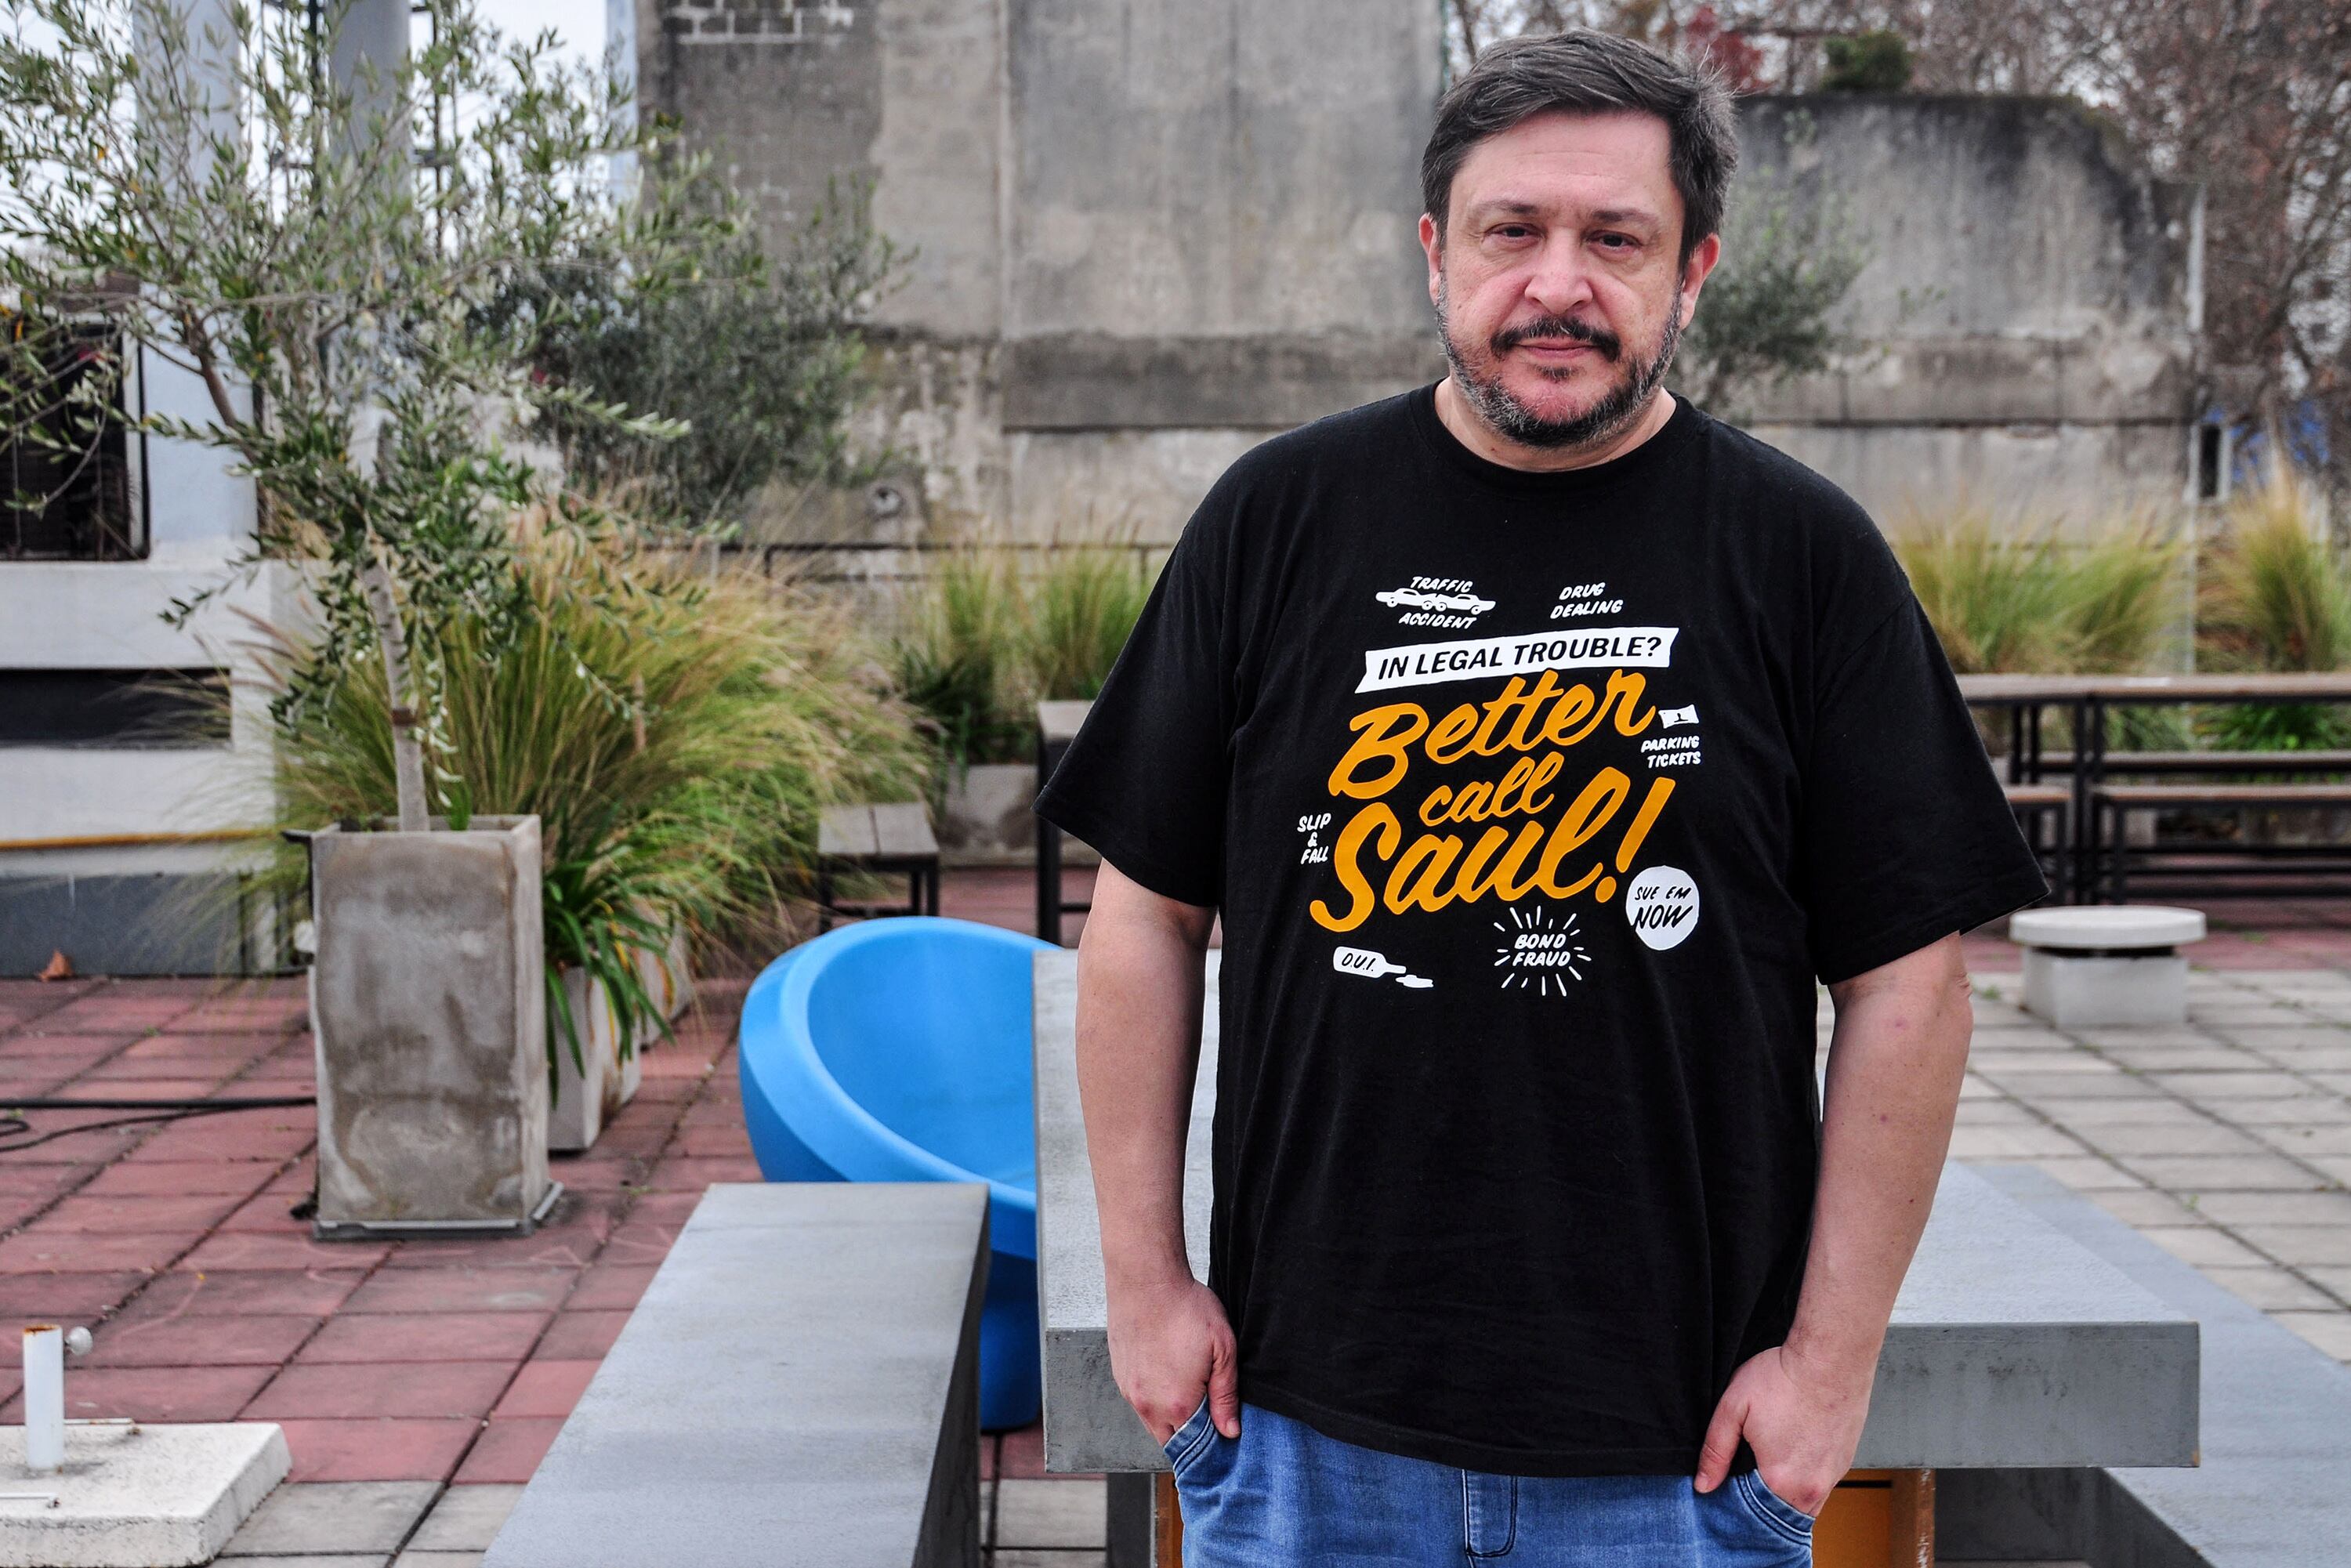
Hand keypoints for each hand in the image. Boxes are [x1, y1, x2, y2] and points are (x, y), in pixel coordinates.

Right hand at [1106, 1270, 1241, 1444]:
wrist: (1145, 1279)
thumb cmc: (1186, 1308)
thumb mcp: (1222, 1349)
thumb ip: (1226, 1394)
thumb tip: (1230, 1432)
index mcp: (1178, 1404)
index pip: (1197, 1446)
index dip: (1213, 1439)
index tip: (1223, 1427)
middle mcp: (1148, 1406)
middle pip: (1173, 1440)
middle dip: (1191, 1433)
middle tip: (1208, 1405)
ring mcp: (1130, 1392)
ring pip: (1154, 1422)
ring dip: (1171, 1415)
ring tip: (1188, 1383)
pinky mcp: (1120, 1376)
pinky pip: (1140, 1402)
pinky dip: (1155, 1398)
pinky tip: (1168, 1371)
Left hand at [1691, 1343, 1871, 1517]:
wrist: (1831, 1358)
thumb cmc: (1783, 1378)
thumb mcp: (1734, 1407)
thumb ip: (1716, 1450)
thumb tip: (1703, 1485)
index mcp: (1780, 1481)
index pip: (1750, 1516)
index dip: (1733, 1505)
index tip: (1723, 1488)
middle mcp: (1811, 1490)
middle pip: (1777, 1515)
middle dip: (1757, 1505)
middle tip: (1743, 1474)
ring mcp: (1832, 1479)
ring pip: (1800, 1505)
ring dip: (1781, 1495)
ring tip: (1766, 1464)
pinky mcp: (1844, 1465)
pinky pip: (1818, 1488)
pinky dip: (1802, 1481)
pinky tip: (1790, 1456)